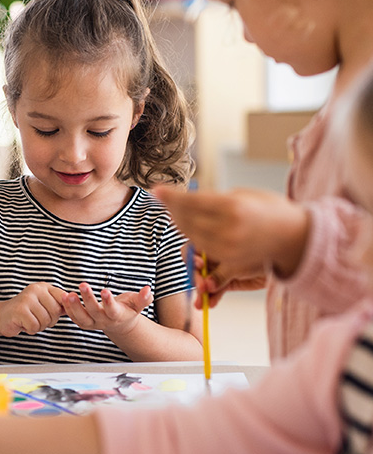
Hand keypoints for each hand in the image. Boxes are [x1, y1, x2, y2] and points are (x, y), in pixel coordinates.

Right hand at [0, 282, 65, 336]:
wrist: (3, 316)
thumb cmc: (27, 312)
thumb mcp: (44, 305)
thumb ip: (59, 305)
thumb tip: (80, 307)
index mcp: (44, 287)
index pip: (64, 298)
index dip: (61, 311)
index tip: (52, 314)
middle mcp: (36, 289)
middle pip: (56, 312)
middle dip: (49, 321)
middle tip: (37, 318)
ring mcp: (27, 298)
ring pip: (45, 320)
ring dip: (39, 326)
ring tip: (29, 320)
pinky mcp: (19, 310)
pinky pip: (35, 326)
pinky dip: (30, 329)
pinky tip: (23, 324)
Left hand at [61, 282, 151, 335]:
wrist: (119, 322)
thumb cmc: (128, 309)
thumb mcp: (137, 303)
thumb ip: (143, 298)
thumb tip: (148, 289)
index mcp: (117, 316)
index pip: (113, 310)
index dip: (109, 302)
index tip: (104, 291)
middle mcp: (104, 321)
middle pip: (94, 312)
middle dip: (88, 299)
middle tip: (83, 285)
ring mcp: (93, 323)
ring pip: (82, 318)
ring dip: (74, 306)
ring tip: (68, 294)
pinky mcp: (83, 322)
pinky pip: (74, 317)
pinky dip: (68, 308)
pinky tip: (63, 297)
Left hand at [154, 185, 308, 289]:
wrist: (297, 237)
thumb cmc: (270, 209)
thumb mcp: (243, 195)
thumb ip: (215, 198)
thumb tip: (187, 198)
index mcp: (231, 206)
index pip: (190, 201)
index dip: (170, 197)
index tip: (155, 190)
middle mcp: (228, 228)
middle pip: (186, 220)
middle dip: (172, 209)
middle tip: (165, 200)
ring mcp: (229, 248)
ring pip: (190, 237)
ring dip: (180, 224)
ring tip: (176, 212)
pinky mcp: (231, 262)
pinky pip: (202, 252)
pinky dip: (192, 240)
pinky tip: (189, 230)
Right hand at [190, 252, 265, 308]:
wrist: (278, 261)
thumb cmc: (257, 252)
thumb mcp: (236, 263)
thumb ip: (220, 275)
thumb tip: (206, 286)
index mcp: (211, 245)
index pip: (192, 250)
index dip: (191, 258)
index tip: (199, 265)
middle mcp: (212, 258)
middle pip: (196, 269)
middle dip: (197, 280)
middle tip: (201, 288)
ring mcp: (218, 271)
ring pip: (205, 283)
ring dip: (202, 294)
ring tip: (201, 304)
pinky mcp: (227, 283)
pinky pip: (216, 291)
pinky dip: (213, 298)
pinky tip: (210, 304)